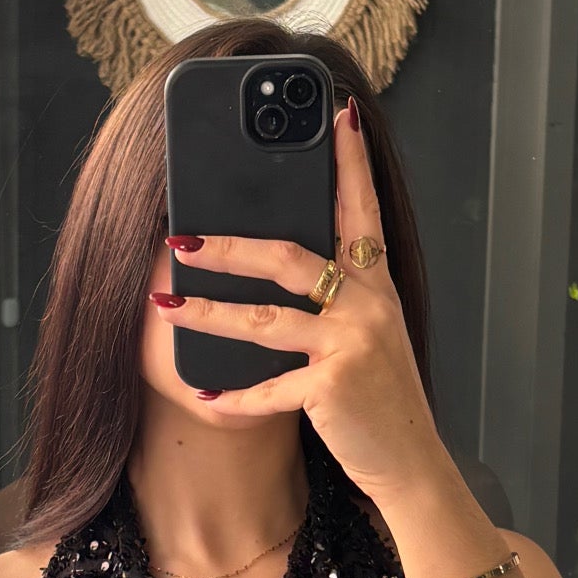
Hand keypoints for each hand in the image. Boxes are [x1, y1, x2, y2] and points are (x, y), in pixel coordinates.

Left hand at [160, 101, 442, 508]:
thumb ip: (337, 299)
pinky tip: (206, 396)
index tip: (338, 116)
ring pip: (266, 319)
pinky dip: (234, 397)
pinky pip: (269, 389)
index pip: (361, 211)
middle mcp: (368, 307)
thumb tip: (276, 264)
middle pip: (290, 258)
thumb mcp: (370, 336)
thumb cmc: (380, 398)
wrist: (410, 461)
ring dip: (209, 313)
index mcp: (376, 287)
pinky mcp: (333, 387)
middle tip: (183, 237)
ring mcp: (351, 346)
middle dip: (229, 247)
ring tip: (167, 303)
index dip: (351, 163)